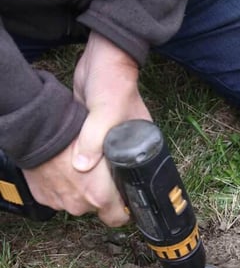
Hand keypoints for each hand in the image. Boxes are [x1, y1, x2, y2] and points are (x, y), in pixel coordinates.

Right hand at [23, 139, 129, 226]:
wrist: (35, 129)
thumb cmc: (72, 133)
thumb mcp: (112, 141)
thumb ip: (125, 157)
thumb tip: (135, 169)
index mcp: (99, 195)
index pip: (119, 218)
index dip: (125, 209)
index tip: (125, 198)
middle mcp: (78, 204)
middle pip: (98, 207)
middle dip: (101, 192)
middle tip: (99, 170)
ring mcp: (58, 202)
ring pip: (77, 200)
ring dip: (79, 187)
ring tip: (79, 167)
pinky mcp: (43, 196)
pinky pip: (59, 195)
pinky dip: (62, 184)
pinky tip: (62, 167)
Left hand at [24, 32, 151, 225]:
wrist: (103, 57)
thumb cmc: (114, 83)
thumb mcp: (107, 111)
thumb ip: (94, 139)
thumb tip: (80, 166)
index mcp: (141, 147)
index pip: (138, 183)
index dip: (126, 199)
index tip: (109, 209)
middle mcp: (129, 148)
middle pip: (118, 181)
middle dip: (103, 192)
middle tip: (84, 197)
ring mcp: (112, 142)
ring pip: (102, 171)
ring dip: (89, 177)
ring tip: (74, 185)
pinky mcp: (97, 135)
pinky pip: (90, 156)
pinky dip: (80, 162)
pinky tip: (70, 164)